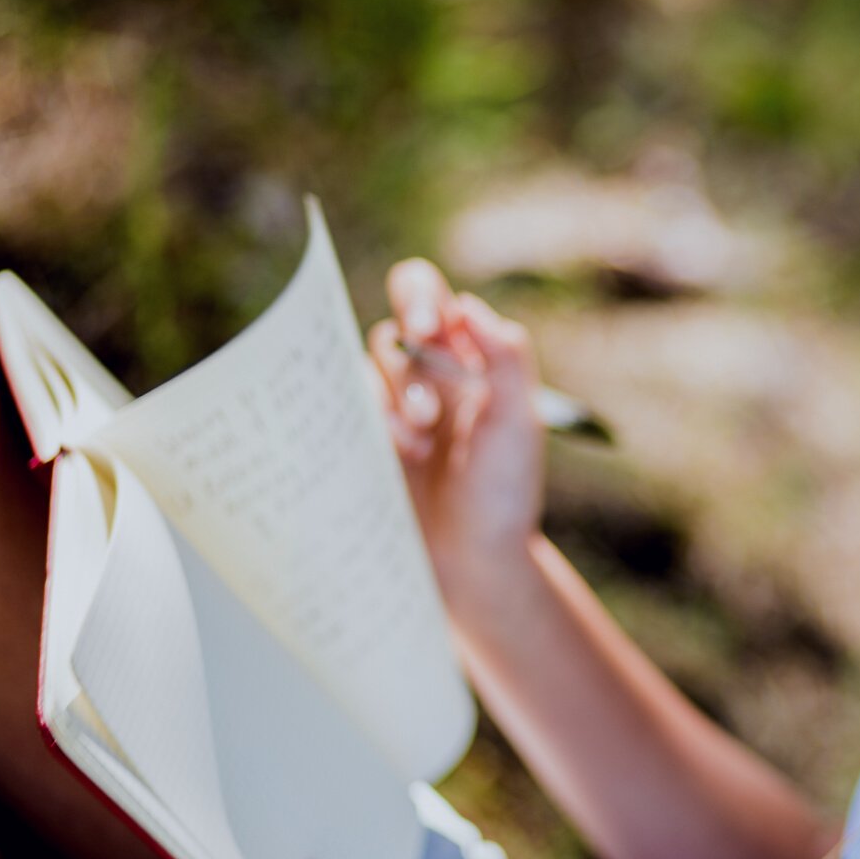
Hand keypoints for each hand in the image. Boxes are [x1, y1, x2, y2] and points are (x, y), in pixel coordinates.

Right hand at [366, 259, 544, 611]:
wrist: (471, 562)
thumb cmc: (502, 494)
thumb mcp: (519, 425)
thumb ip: (505, 359)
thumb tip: (467, 304)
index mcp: (467, 359)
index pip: (429, 297)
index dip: (418, 296)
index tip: (428, 326)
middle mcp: (424, 375)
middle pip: (391, 330)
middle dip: (406, 366)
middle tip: (430, 415)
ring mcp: (389, 408)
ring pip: (363, 369)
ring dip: (391, 400)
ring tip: (421, 447)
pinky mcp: (362, 439)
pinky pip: (340, 406)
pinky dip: (367, 422)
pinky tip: (399, 458)